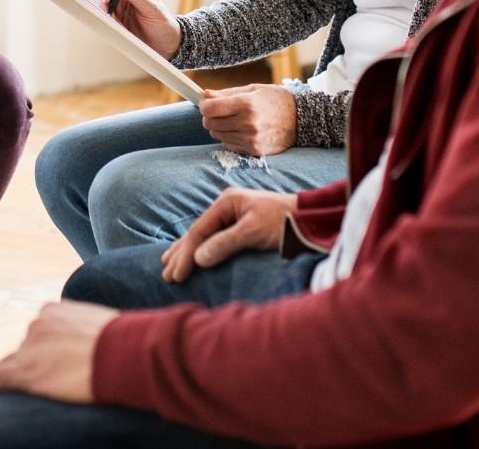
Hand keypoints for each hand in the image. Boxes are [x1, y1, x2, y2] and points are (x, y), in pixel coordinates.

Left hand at [0, 300, 118, 402]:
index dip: (44, 351)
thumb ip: (85, 332)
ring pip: (14, 363)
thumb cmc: (124, 343)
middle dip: (35, 363)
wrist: (124, 353)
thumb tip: (92, 344)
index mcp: (54, 312)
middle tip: (48, 381)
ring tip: (21, 391)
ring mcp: (29, 347)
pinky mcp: (25, 371)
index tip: (51, 363)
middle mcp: (37, 325)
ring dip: (20, 376)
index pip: (39, 333)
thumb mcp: (100, 326)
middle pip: (26, 348)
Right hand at [95, 0, 181, 59]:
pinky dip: (105, 20)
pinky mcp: (115, 20)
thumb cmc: (163, 24)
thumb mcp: (154, 9)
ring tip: (112, 19)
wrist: (165, 44)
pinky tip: (113, 25)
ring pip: (101, 2)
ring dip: (102, 10)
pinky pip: (104, 17)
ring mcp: (118, 7)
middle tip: (105, 9)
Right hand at [160, 188, 295, 282]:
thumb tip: (199, 259)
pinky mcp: (242, 228)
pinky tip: (193, 257)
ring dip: (187, 253)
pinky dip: (201, 250)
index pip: (199, 231)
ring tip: (168, 265)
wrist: (312, 219)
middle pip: (197, 233)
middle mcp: (227, 208)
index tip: (176, 274)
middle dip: (181, 254)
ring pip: (204, 237)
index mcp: (226, 203)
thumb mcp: (254, 232)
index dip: (186, 254)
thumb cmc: (285, 222)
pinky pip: (214, 240)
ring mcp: (234, 217)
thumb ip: (225, 243)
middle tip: (167, 275)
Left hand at [199, 84, 297, 154]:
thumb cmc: (277, 100)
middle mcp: (248, 123)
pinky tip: (241, 130)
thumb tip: (205, 95)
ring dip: (219, 128)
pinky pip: (229, 145)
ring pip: (217, 135)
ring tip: (232, 120)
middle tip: (219, 111)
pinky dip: (230, 138)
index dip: (204, 105)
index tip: (207, 103)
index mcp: (247, 104)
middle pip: (210, 123)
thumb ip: (227, 93)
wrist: (302, 120)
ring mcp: (251, 139)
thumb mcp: (253, 89)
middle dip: (210, 116)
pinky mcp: (254, 151)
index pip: (210, 109)